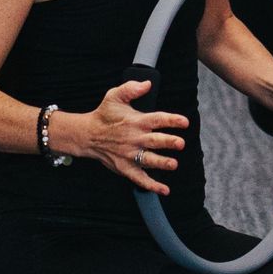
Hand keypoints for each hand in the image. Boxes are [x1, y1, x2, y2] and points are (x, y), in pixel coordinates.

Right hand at [66, 79, 188, 195]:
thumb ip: (131, 88)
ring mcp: (130, 155)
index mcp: (135, 121)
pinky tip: (164, 190)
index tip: (184, 122)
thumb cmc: (104, 115)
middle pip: (154, 141)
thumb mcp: (114, 96)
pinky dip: (152, 185)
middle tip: (180, 143)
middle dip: (168, 142)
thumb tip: (147, 84)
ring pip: (148, 160)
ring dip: (162, 163)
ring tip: (173, 164)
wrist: (87, 135)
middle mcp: (134, 138)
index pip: (157, 119)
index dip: (171, 120)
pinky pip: (140, 178)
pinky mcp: (125, 168)